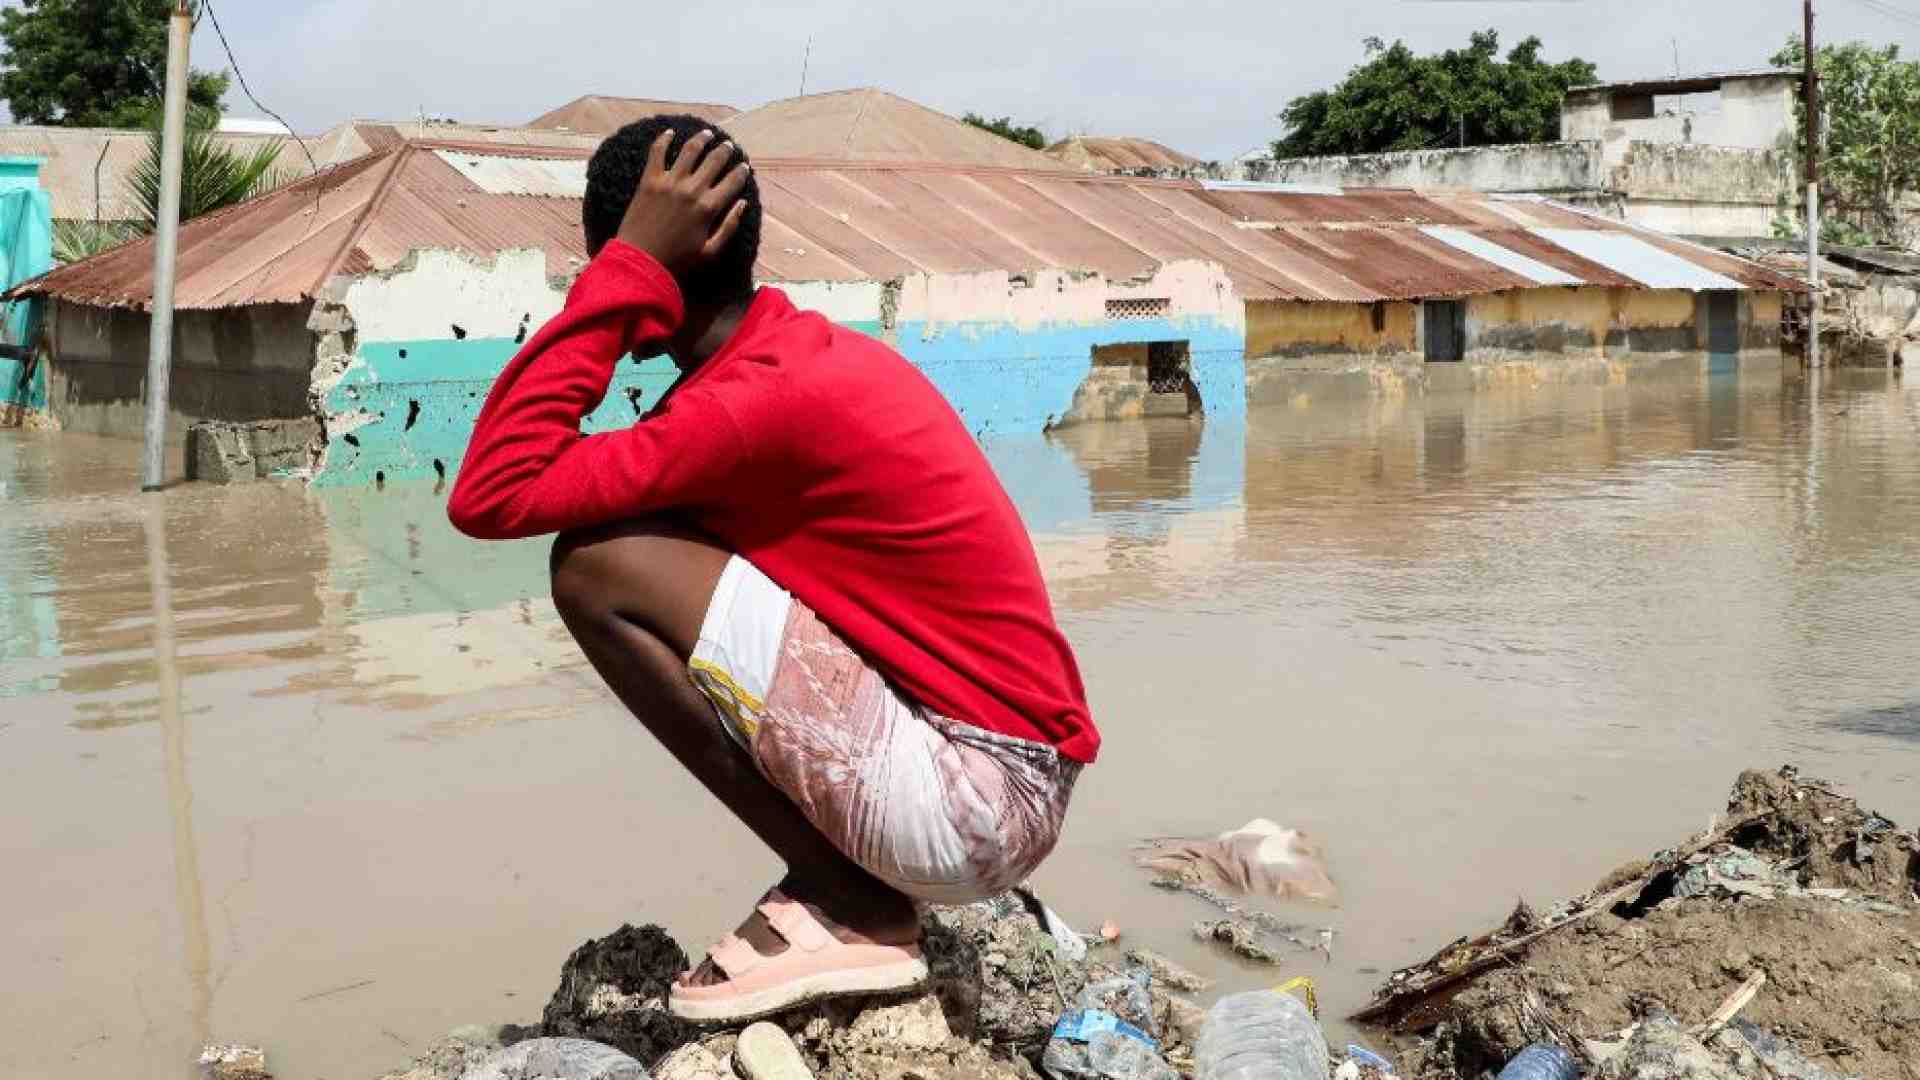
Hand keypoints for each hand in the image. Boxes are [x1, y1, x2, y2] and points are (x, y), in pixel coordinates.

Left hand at [614, 129, 751, 283]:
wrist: (640, 261)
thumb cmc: (678, 261)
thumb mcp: (711, 252)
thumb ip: (729, 227)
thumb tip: (743, 204)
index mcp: (709, 208)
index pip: (732, 182)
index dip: (741, 172)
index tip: (744, 166)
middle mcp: (692, 190)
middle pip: (714, 161)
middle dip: (724, 151)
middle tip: (728, 145)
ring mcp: (670, 182)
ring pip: (690, 150)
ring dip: (701, 139)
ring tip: (707, 133)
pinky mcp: (649, 180)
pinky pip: (657, 152)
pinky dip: (664, 139)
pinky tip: (670, 132)